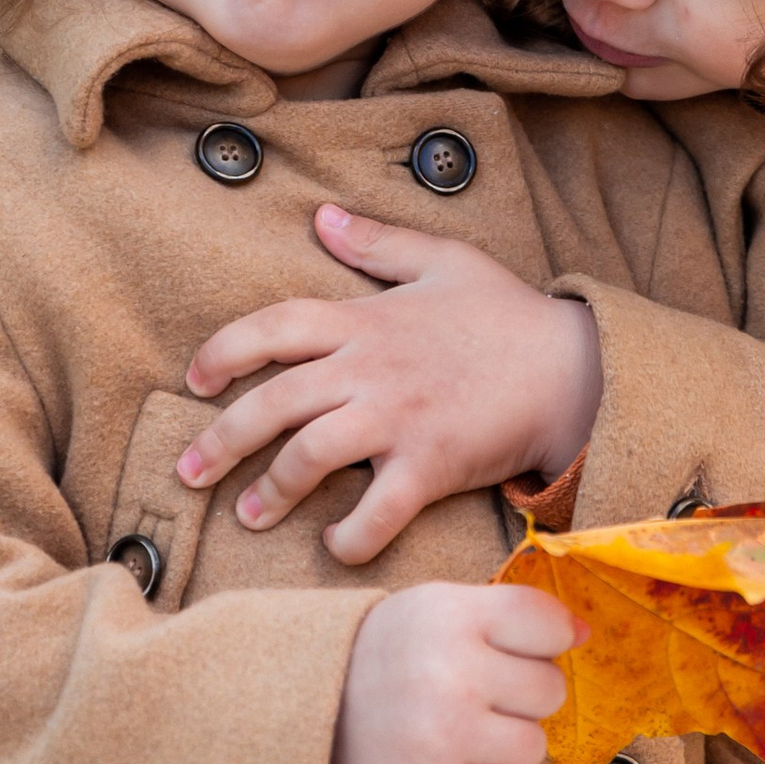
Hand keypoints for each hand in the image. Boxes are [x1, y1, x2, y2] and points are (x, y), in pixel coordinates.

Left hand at [181, 209, 603, 564]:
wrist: (574, 369)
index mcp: (366, 320)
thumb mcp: (444, 260)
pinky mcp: (431, 466)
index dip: (224, 351)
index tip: (195, 379)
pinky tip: (333, 546)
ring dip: (270, 492)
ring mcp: (399, 420)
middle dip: (220, 440)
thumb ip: (377, 242)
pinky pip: (376, 512)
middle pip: (273, 403)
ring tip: (248, 518)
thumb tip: (321, 217)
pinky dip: (349, 537)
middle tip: (190, 471)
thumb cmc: (508, 315)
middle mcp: (371, 370)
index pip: (273, 327)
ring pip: (309, 457)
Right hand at [328, 581, 578, 763]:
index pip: (548, 624)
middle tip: (474, 697)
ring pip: (534, 747)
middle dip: (521, 697)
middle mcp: (451, 672)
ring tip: (460, 734)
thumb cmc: (385, 657)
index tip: (516, 651)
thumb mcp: (436, 609)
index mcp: (451, 614)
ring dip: (507, 746)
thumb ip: (508, 613)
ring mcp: (444, 735)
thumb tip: (585, 633)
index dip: (546, 641)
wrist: (307, 713)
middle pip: (550, 691)